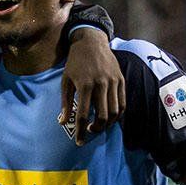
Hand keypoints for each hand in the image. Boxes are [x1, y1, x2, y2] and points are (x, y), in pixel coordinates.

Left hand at [61, 29, 124, 144]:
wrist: (91, 43)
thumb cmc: (75, 63)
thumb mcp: (65, 81)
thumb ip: (65, 103)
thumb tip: (63, 122)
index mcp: (84, 85)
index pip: (83, 115)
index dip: (81, 131)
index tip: (79, 141)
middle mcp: (101, 84)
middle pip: (103, 116)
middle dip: (96, 129)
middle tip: (89, 131)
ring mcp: (114, 82)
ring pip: (115, 111)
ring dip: (108, 124)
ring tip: (99, 125)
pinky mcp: (121, 80)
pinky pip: (123, 102)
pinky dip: (118, 114)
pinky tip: (110, 117)